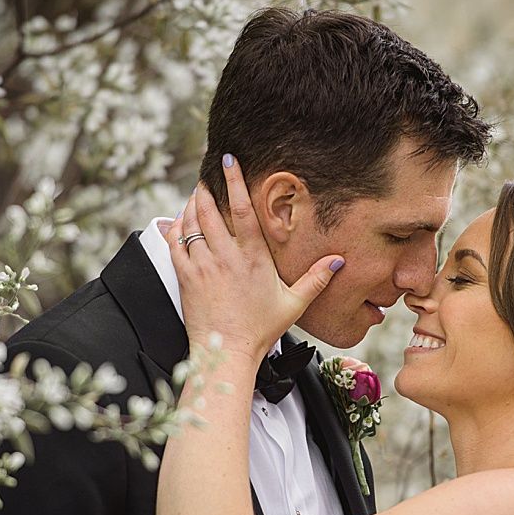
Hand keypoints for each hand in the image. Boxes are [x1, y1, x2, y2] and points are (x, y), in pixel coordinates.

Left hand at [165, 155, 343, 362]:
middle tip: (207, 175)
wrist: (228, 352)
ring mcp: (203, 266)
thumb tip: (338, 261)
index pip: (244, 210)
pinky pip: (176, 243)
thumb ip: (316, 279)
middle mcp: (227, 258)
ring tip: (196, 193)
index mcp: (254, 258)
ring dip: (192, 204)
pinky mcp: (186, 277)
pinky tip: (178, 220)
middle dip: (207, 188)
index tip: (230, 162)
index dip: (236, 182)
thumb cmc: (260, 329)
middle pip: (211, 210)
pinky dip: (176, 227)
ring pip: (191, 223)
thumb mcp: (293, 303)